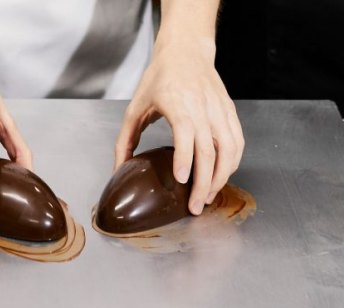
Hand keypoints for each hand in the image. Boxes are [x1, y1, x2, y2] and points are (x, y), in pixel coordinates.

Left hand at [114, 38, 243, 214]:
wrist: (186, 52)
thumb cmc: (159, 78)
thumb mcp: (135, 107)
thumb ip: (125, 140)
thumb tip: (118, 169)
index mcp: (177, 103)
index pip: (186, 134)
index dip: (186, 159)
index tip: (182, 181)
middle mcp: (202, 107)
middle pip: (210, 150)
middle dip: (204, 183)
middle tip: (195, 206)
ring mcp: (220, 110)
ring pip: (229, 149)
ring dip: (221, 177)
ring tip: (208, 197)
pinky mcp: (230, 112)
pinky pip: (237, 142)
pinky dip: (232, 163)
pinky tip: (221, 177)